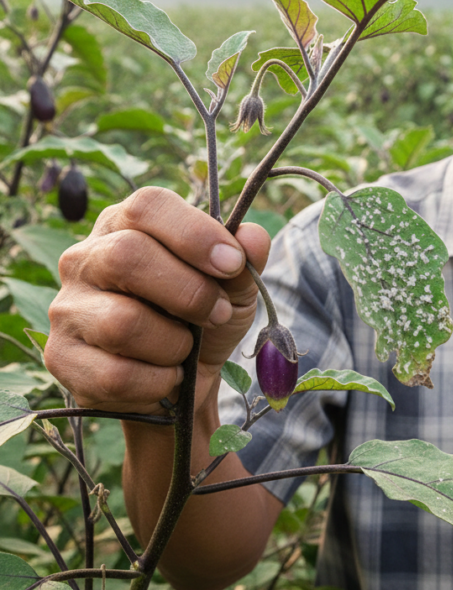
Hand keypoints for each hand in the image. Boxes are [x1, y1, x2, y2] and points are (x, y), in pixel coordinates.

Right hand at [45, 187, 270, 415]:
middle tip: (218, 313)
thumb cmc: (205, 319)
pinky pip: (115, 374)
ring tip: (185, 349)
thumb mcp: (234, 287)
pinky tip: (166, 376)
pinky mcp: (61, 357)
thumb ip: (246, 258)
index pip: (147, 207)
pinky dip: (158, 381)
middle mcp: (85, 258)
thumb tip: (253, 237)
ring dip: (174, 344)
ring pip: (122, 322)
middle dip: (190, 292)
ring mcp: (66, 308)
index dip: (195, 233)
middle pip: (126, 256)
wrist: (183, 382)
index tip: (233, 263)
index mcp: (126, 225)